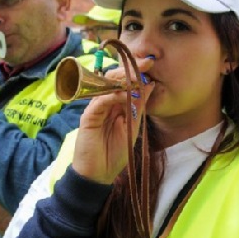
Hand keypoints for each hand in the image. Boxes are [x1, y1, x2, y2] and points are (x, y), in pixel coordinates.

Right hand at [72, 58, 154, 184]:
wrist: (99, 174)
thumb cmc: (115, 153)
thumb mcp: (133, 126)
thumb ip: (139, 106)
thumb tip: (150, 84)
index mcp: (116, 104)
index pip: (124, 82)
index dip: (136, 72)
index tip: (151, 63)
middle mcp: (105, 102)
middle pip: (114, 78)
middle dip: (130, 70)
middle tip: (147, 63)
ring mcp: (95, 108)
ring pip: (106, 85)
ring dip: (122, 79)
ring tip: (137, 76)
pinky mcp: (88, 117)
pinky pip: (100, 101)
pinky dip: (112, 96)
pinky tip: (124, 95)